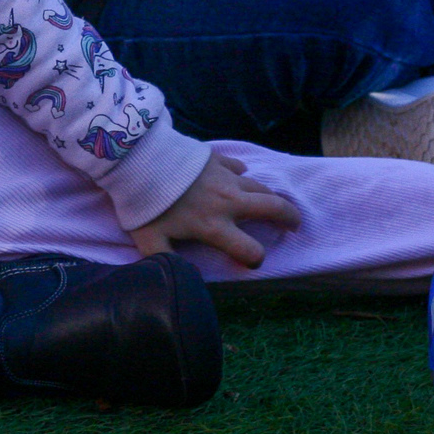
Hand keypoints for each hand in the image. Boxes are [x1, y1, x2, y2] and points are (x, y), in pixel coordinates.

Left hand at [128, 153, 302, 267]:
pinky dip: (242, 174)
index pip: (249, 250)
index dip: (254, 260)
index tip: (250, 262)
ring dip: (270, 197)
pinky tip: (239, 177)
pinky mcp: (216, 158)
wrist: (139, 157)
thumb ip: (165, 262)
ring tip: (274, 204)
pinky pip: (238, 167)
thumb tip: (181, 277)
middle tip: (294, 225)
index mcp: (213, 225)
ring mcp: (225, 177)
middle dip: (289, 218)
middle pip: (273, 209)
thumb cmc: (143, 201)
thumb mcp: (149, 239)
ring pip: (260, 186)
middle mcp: (227, 202)